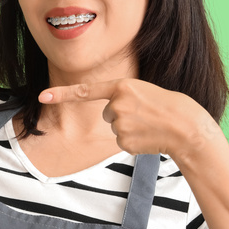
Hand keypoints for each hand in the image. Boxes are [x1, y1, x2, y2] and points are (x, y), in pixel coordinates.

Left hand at [39, 78, 217, 157]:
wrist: (186, 127)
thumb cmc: (168, 107)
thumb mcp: (144, 92)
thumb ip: (123, 98)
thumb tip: (110, 115)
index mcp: (122, 86)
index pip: (85, 91)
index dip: (61, 94)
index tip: (42, 96)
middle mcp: (117, 104)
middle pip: (107, 113)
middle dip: (122, 115)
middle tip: (145, 114)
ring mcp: (120, 124)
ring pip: (115, 128)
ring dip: (130, 128)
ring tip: (150, 125)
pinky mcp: (124, 141)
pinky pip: (122, 142)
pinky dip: (134, 141)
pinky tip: (149, 136)